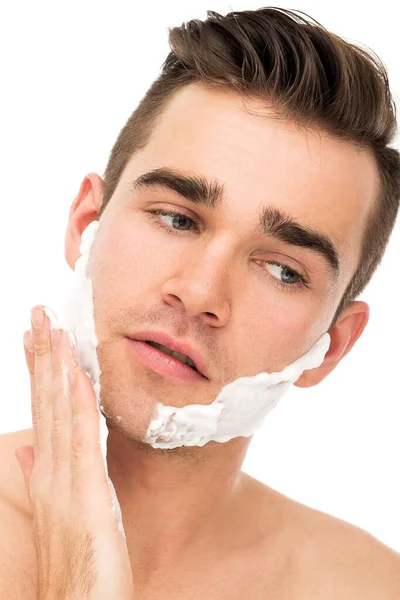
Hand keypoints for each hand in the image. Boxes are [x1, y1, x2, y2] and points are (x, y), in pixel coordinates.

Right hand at [16, 305, 133, 598]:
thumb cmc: (76, 557)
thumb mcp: (61, 509)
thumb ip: (43, 474)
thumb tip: (26, 448)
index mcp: (48, 469)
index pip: (41, 407)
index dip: (38, 368)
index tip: (35, 334)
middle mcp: (50, 468)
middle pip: (44, 400)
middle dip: (42, 354)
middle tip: (38, 312)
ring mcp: (65, 480)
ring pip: (58, 411)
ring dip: (55, 367)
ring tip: (51, 328)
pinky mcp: (86, 494)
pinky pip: (81, 440)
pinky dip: (77, 404)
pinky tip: (77, 375)